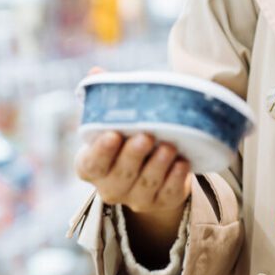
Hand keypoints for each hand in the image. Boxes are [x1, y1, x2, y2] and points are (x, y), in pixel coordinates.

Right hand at [74, 66, 193, 216]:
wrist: (149, 172)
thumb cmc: (126, 138)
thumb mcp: (113, 121)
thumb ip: (104, 100)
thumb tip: (95, 73)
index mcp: (92, 166)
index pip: (91, 164)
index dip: (101, 152)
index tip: (112, 134)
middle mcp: (110, 187)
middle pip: (119, 176)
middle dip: (133, 156)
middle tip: (146, 136)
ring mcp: (135, 198)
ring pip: (145, 185)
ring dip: (157, 166)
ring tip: (168, 147)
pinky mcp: (160, 202)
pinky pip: (168, 194)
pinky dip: (176, 179)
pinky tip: (183, 163)